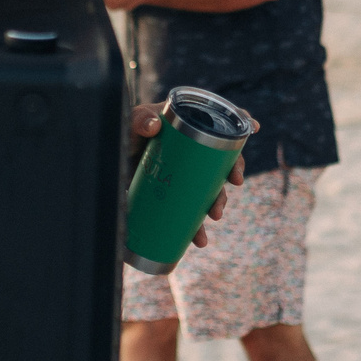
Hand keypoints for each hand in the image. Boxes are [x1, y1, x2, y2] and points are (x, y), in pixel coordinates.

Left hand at [128, 105, 253, 247]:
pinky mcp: (174, 198)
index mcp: (188, 128)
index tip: (254, 127)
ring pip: (211, 190)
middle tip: (235, 181)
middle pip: (223, 160)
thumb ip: (139, 120)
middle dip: (234, 171)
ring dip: (219, 203)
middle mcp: (192, 153)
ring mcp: (185, 177)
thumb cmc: (122, 137)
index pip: (219, 122)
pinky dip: (197, 229)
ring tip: (214, 215)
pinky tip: (199, 240)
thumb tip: (154, 126)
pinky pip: (191, 214)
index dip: (240, 122)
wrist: (105, 166)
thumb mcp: (130, 124)